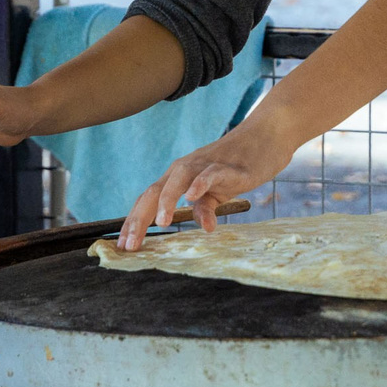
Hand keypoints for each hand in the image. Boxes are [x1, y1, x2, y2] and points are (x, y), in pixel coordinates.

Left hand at [114, 119, 297, 250]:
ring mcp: (204, 165)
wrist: (264, 139)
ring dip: (167, 200)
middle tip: (130, 245)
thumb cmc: (235, 169)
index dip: (133, 222)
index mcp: (176, 179)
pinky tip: (193, 197)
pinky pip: (210, 173)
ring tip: (161, 222)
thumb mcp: (217, 195)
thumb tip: (203, 227)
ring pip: (178, 178)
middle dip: (139, 218)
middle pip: (154, 191)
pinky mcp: (227, 166)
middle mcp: (184, 169)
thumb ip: (205, 208)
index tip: (122, 246)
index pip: (147, 200)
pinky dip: (200, 184)